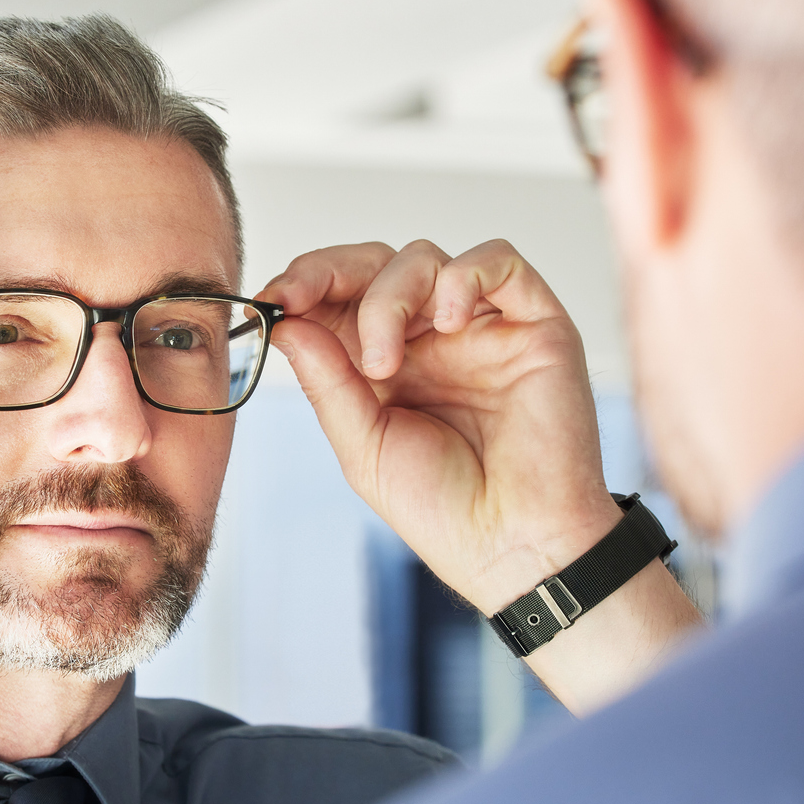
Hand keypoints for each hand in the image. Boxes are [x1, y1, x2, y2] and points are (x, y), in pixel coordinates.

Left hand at [261, 239, 702, 712]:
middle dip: (329, 272)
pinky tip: (448, 323)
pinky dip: (464, 276)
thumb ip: (327, 380)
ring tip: (384, 362)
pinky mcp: (535, 322)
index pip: (339, 298)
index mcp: (386, 365)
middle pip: (375, 263)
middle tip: (297, 297)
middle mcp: (431, 339)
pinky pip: (500, 261)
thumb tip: (285, 321)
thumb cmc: (444, 509)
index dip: (302, 286)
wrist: (513, 545)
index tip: (268, 301)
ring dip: (389, 296)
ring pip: (425, 259)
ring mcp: (481, 327)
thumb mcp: (362, 446)